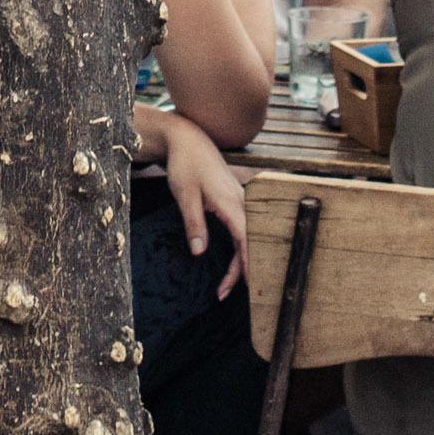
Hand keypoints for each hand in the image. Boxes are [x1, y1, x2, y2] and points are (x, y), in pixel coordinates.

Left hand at [160, 114, 248, 297]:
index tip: (243, 286)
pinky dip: (238, 250)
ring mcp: (240, 201)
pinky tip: (231, 264)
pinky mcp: (235, 201)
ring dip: (238, 263)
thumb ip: (193, 223)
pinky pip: (242, 230)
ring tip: (222, 288)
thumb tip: (199, 252)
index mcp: (230, 201)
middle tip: (223, 295)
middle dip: (241, 271)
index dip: (246, 264)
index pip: (245, 239)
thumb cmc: (185, 165)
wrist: (188, 139)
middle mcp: (241, 202)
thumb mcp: (184, 195)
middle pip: (248, 243)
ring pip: (246, 238)